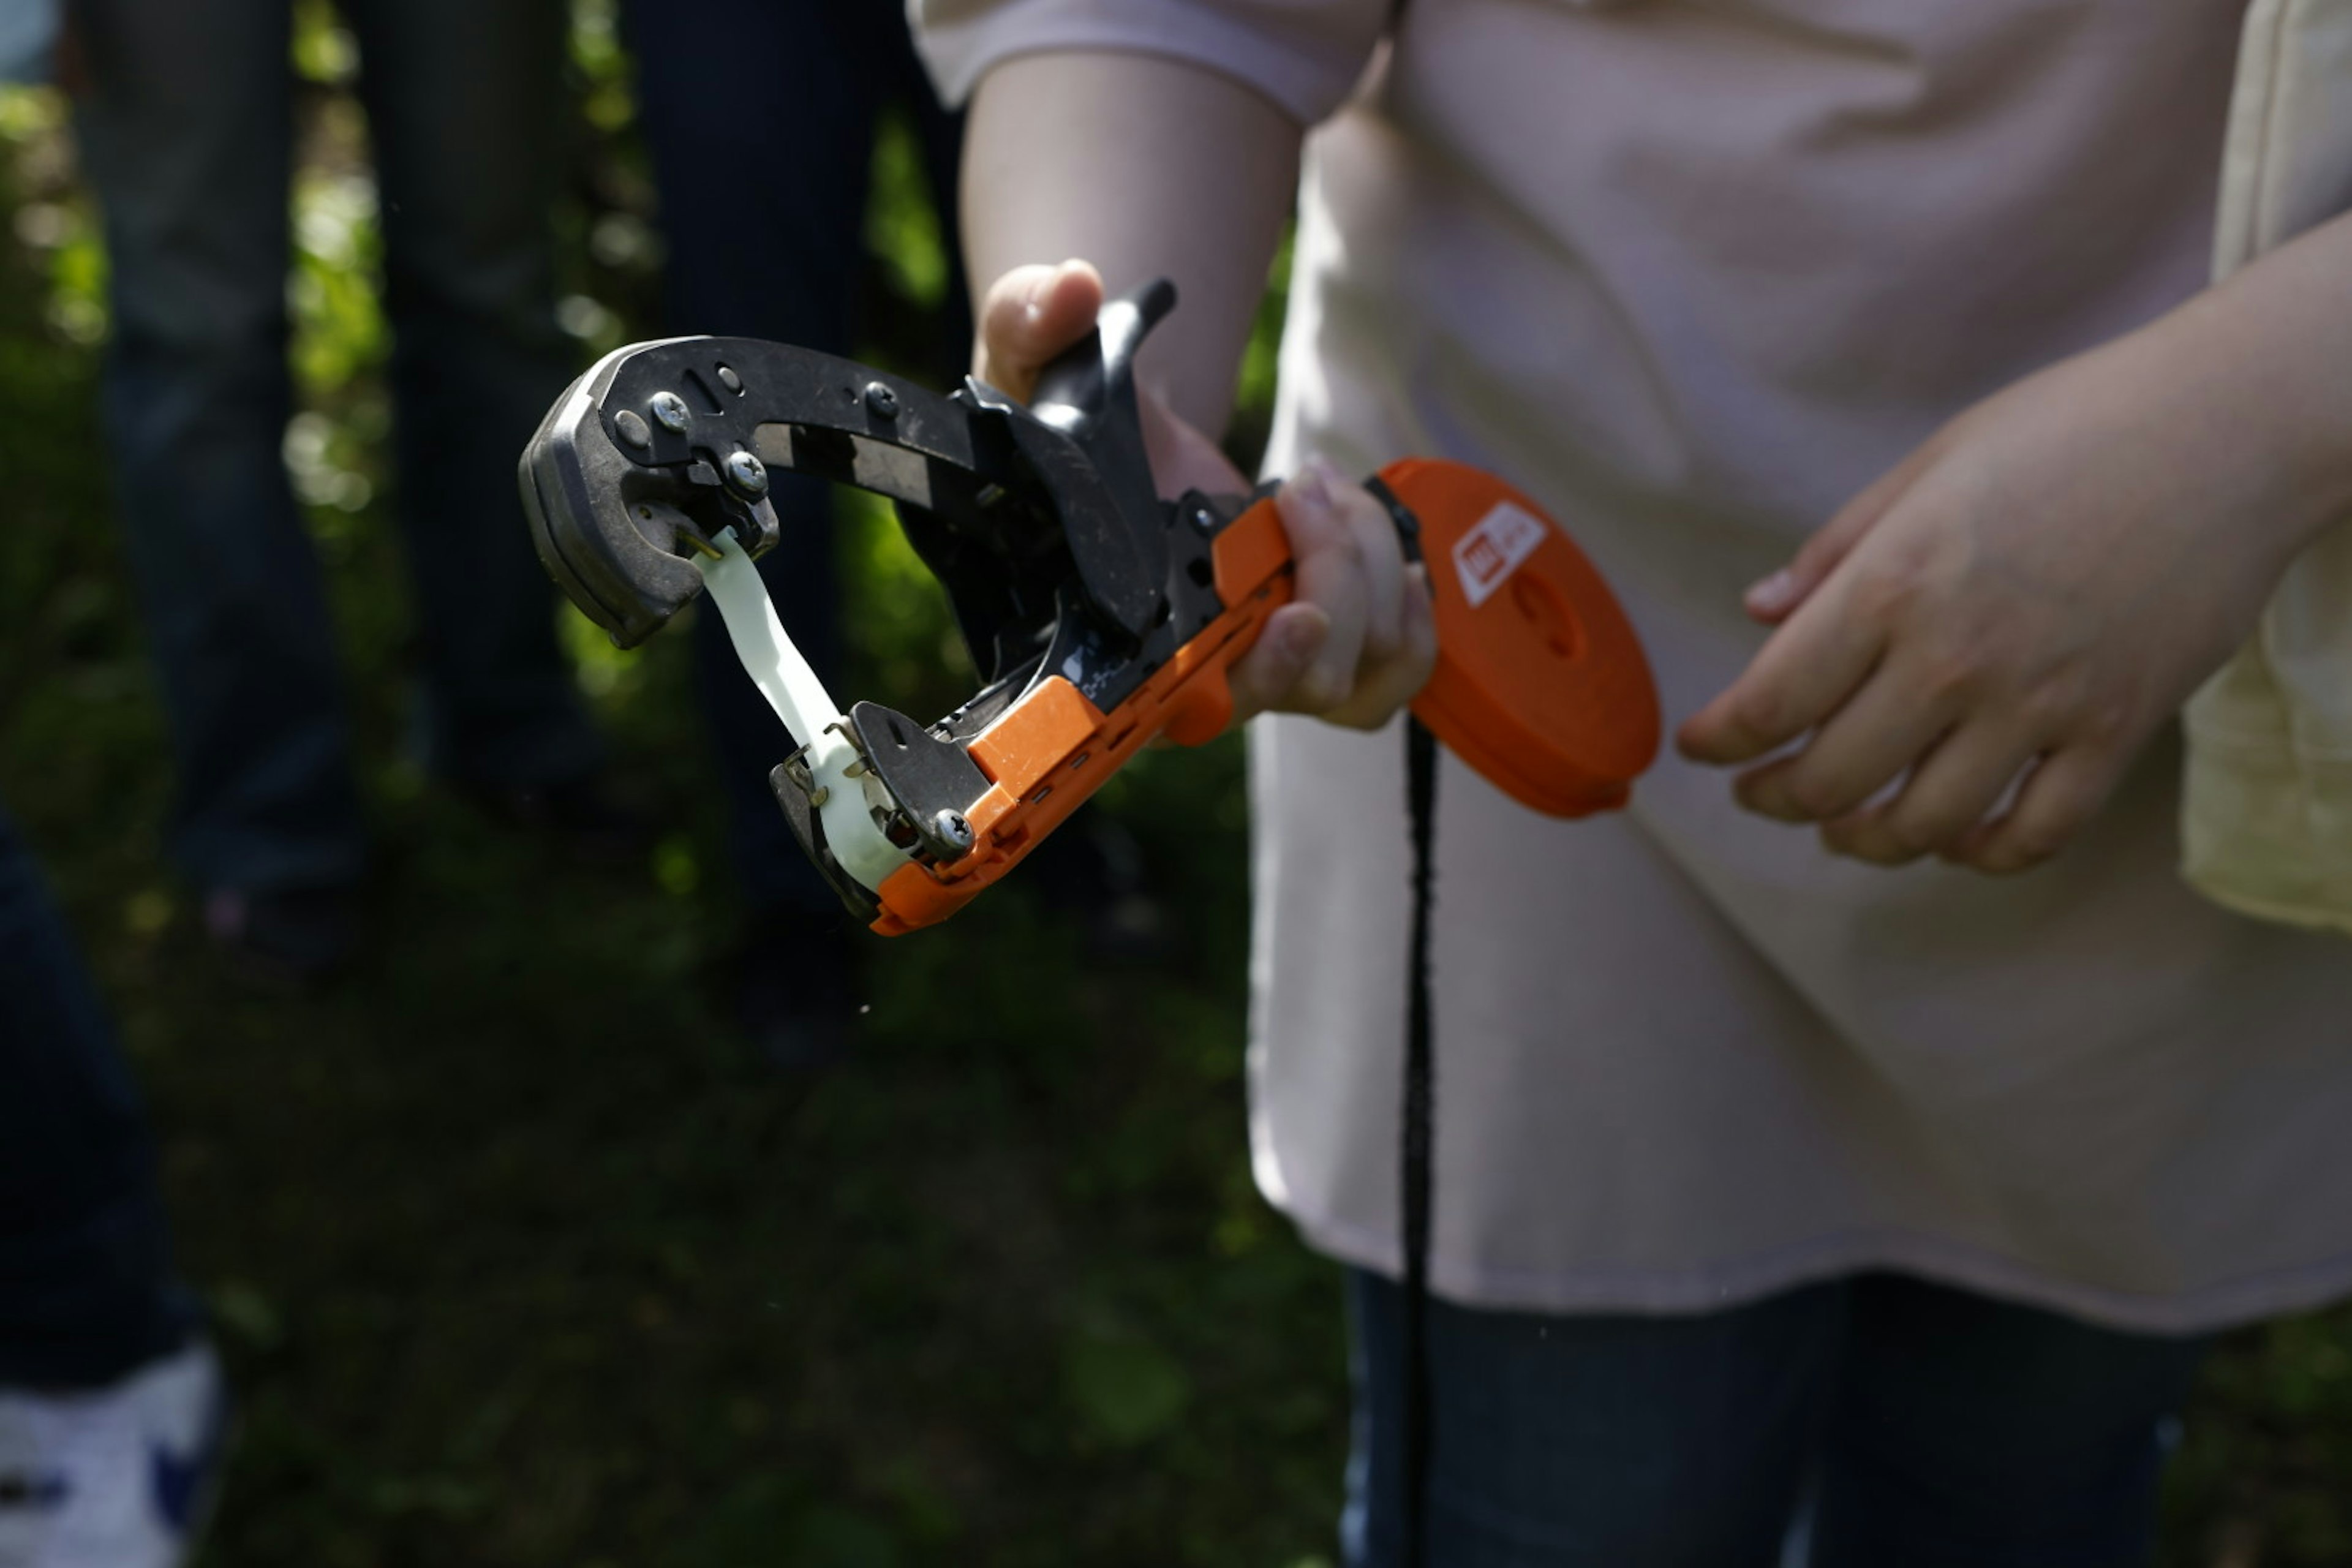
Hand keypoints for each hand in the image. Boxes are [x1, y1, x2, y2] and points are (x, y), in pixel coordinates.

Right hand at [978, 259, 1434, 729]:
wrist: (1124, 428)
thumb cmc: (1063, 413)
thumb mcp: (1028, 357)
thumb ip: (1028, 320)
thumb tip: (1070, 290)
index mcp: (1120, 637)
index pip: (1192, 707)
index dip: (1256, 676)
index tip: (1294, 617)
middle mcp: (1198, 671)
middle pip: (1305, 682)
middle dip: (1332, 577)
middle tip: (1300, 489)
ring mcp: (1265, 663)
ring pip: (1360, 674)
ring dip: (1370, 574)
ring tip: (1324, 493)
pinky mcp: (1319, 644)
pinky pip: (1393, 667)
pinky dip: (1410, 608)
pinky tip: (1377, 542)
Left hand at [1676, 310, 2331, 874]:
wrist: (2229, 430)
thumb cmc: (2072, 427)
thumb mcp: (1930, 466)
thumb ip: (1836, 551)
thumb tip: (1758, 611)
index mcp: (1894, 586)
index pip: (1772, 701)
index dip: (1720, 741)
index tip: (1700, 748)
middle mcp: (1955, 660)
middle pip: (1832, 780)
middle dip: (1776, 799)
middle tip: (1761, 793)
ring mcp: (2040, 706)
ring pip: (1923, 826)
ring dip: (1865, 841)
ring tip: (1844, 828)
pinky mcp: (2115, 732)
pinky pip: (2034, 834)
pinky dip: (1982, 855)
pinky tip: (1954, 839)